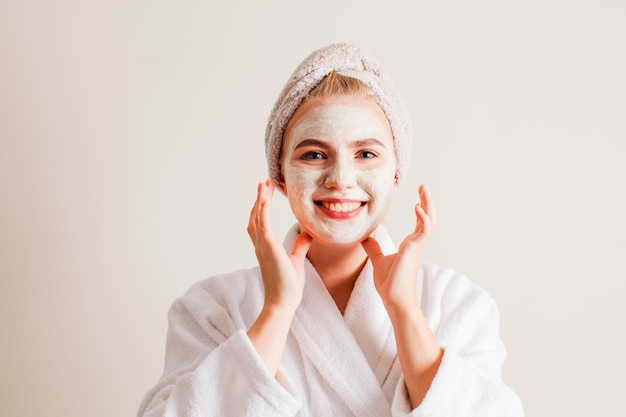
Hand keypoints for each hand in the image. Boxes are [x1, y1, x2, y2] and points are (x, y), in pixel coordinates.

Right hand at [247, 179, 311, 311]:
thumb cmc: (288, 286)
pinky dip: (261, 210)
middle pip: (255, 217)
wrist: (283, 303)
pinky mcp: (268, 248)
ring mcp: (263, 246)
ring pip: (257, 217)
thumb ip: (300, 245)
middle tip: (263, 183)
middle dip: (259, 199)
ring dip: (259, 200)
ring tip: (263, 185)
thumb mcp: (296, 259)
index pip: (260, 224)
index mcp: (266, 248)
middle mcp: (261, 245)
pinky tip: (264, 198)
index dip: (261, 208)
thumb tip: (308, 233)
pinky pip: (262, 225)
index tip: (265, 194)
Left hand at [362, 183, 436, 312]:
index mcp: (410, 244)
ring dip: (428, 205)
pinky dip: (422, 219)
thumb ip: (374, 247)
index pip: (419, 221)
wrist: (394, 301)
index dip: (421, 207)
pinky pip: (423, 232)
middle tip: (424, 185)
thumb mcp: (378, 260)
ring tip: (424, 190)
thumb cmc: (390, 284)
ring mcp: (416, 247)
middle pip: (427, 217)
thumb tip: (366, 237)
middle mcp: (416, 243)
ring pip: (429, 221)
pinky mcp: (414, 251)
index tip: (419, 193)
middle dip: (427, 201)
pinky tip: (418, 208)